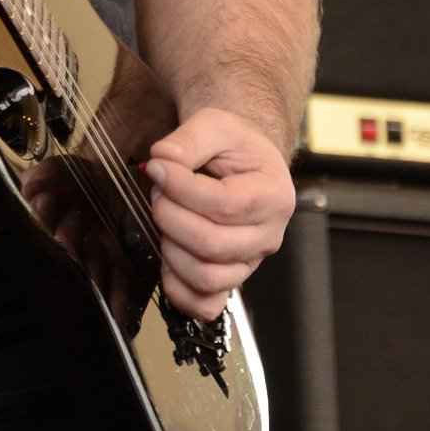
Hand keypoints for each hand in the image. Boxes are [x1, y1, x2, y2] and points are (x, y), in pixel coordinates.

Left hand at [145, 108, 295, 320]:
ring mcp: (250, 261)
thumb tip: (160, 161)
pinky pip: (206, 305)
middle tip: (159, 190)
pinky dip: (179, 290)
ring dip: (170, 248)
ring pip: (206, 277)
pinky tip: (167, 259)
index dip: (180, 188)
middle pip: (211, 244)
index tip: (157, 167)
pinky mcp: (231, 278)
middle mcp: (267, 235)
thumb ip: (186, 140)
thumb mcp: (214, 125)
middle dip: (170, 215)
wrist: (246, 160)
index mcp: (272, 195)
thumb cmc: (236, 144)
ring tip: (166, 217)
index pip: (222, 205)